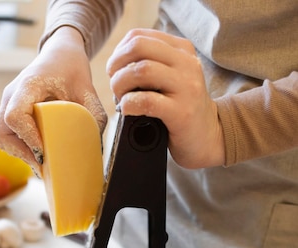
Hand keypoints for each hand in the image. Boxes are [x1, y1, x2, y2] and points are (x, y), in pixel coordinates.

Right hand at [0, 27, 106, 175]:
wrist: (60, 54)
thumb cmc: (72, 69)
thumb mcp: (88, 90)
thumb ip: (94, 116)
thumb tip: (96, 149)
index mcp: (28, 85)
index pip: (15, 115)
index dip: (28, 138)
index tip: (44, 151)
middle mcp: (11, 95)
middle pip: (1, 133)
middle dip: (21, 153)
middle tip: (44, 162)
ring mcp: (7, 105)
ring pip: (1, 138)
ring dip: (20, 153)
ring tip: (43, 159)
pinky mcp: (9, 113)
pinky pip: (7, 137)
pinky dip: (21, 148)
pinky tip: (40, 151)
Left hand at [107, 29, 224, 167]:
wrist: (207, 136)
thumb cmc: (180, 108)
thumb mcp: (170, 78)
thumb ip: (150, 65)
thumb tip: (115, 67)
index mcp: (181, 50)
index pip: (139, 36)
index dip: (118, 53)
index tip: (114, 73)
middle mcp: (186, 63)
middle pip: (139, 47)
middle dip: (116, 66)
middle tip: (114, 86)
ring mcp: (186, 87)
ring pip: (142, 70)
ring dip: (121, 85)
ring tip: (120, 100)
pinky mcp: (181, 112)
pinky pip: (147, 101)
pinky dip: (129, 104)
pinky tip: (127, 110)